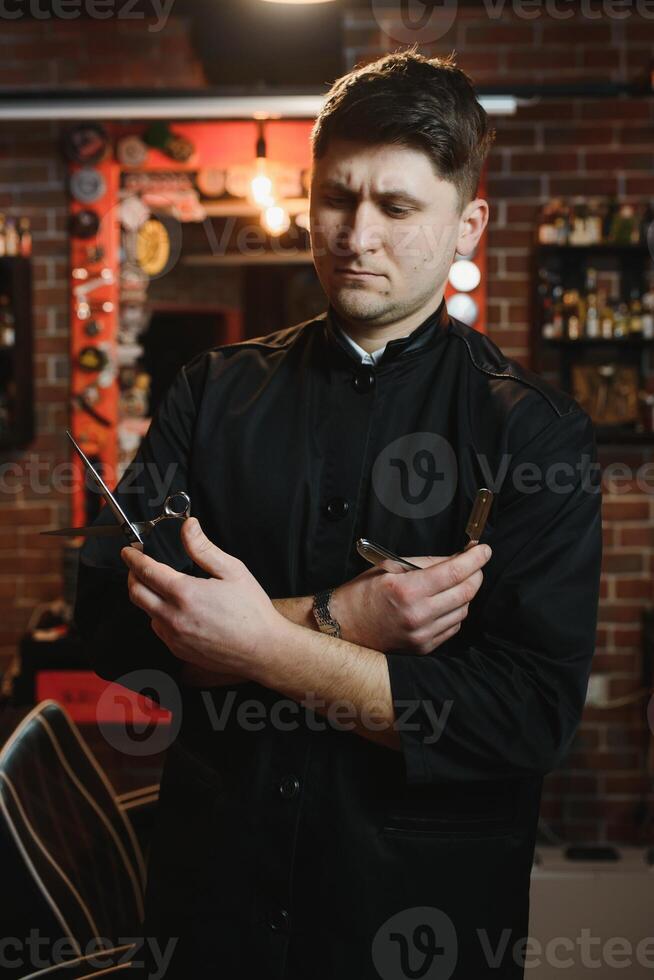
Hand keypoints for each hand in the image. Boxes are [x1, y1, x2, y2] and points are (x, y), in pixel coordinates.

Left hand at [120, 518, 282, 678]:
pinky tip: (174, 609)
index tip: (128, 552)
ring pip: (146, 612)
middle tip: (138, 566)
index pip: (146, 571)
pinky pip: (159, 629)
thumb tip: (188, 527)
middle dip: (132, 576)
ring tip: (159, 587)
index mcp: (185, 593)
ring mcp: (174, 637)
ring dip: (146, 597)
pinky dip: (158, 615)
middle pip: (136, 593)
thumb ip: (203, 548)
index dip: (133, 558)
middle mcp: (174, 617)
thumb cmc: (252, 611)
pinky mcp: (178, 650)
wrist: (263, 649)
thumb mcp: (232, 570)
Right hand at [331, 543, 491, 655]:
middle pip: (466, 592)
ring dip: (465, 593)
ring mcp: (422, 634)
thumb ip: (426, 563)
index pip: (454, 573)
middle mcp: (418, 615)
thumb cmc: (363, 594)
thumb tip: (457, 558)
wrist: (344, 627)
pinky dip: (456, 611)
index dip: (475, 559)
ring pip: (463, 610)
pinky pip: (453, 626)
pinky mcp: (424, 647)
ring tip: (455, 582)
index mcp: (407, 591)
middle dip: (476, 574)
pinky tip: (446, 602)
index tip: (483, 550)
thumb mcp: (390, 567)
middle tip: (475, 563)